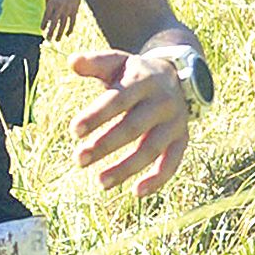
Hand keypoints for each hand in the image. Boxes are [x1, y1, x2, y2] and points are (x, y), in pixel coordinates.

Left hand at [41, 0, 84, 40]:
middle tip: (48, 39)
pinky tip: (67, 35)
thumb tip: (49, 20)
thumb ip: (50, 7)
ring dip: (60, 33)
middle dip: (51, 32)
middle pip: (54, 22)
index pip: (46, 16)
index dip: (44, 23)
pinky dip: (70, 29)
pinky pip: (72, 22)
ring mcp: (67, 9)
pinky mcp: (74, 11)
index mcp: (52, 2)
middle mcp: (59, 7)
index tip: (42, 29)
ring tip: (56, 40)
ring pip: (63, 24)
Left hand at [69, 47, 190, 196]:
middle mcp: (162, 101)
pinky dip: (158, 179)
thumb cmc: (135, 73)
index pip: (118, 99)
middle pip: (134, 126)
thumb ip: (96, 62)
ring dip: (126, 167)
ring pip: (151, 148)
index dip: (97, 115)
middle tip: (79, 159)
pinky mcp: (182, 139)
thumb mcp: (118, 62)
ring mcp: (174, 122)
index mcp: (143, 80)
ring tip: (100, 182)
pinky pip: (173, 162)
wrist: (176, 75)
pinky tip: (136, 193)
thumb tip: (72, 62)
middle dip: (106, 144)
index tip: (74, 131)